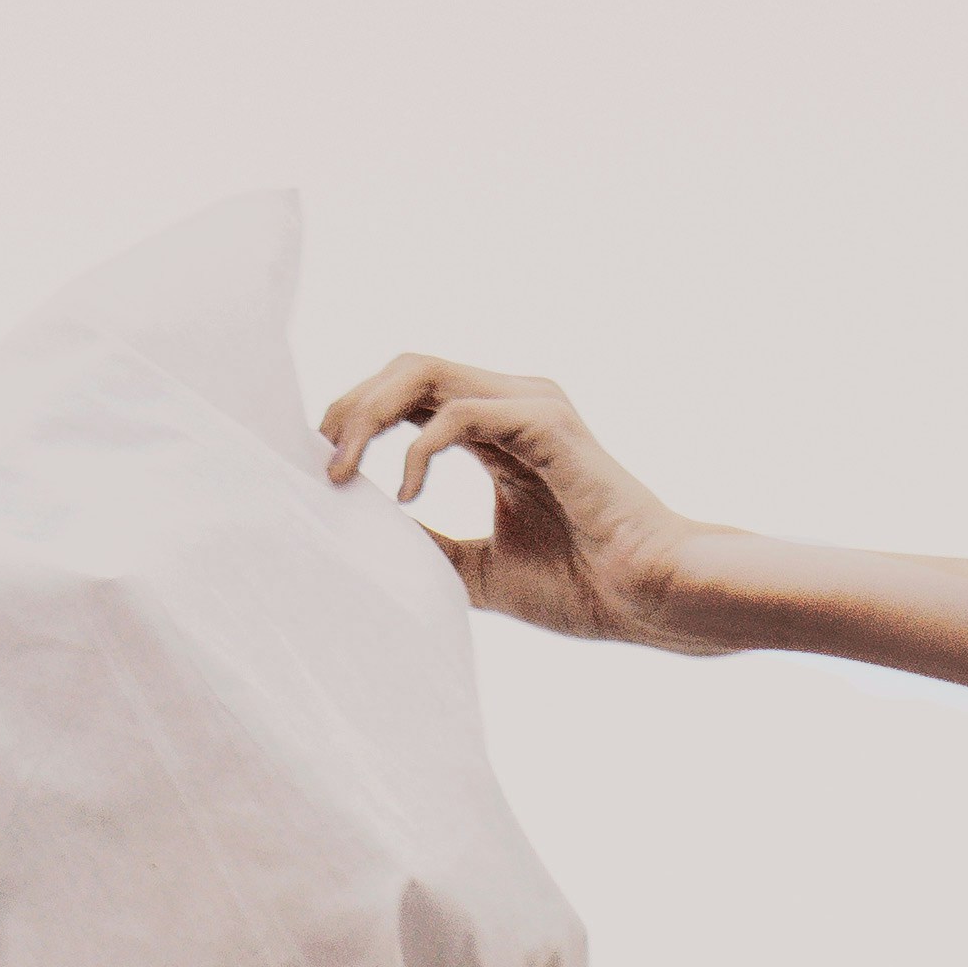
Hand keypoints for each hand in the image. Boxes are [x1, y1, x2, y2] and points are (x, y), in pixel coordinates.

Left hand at [316, 351, 704, 647]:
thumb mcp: (478, 569)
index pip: (409, 394)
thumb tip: (365, 541)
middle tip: (320, 462)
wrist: (646, 598)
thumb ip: (429, 546)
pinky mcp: (545, 423)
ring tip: (344, 471)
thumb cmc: (581, 586)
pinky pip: (459, 412)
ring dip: (369, 416)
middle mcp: (511, 403)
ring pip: (424, 373)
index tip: (322, 466)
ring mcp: (529, 405)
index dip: (356, 417)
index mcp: (496, 430)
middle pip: (407, 369)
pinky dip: (419, 448)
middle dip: (350, 407)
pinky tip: (408, 495)